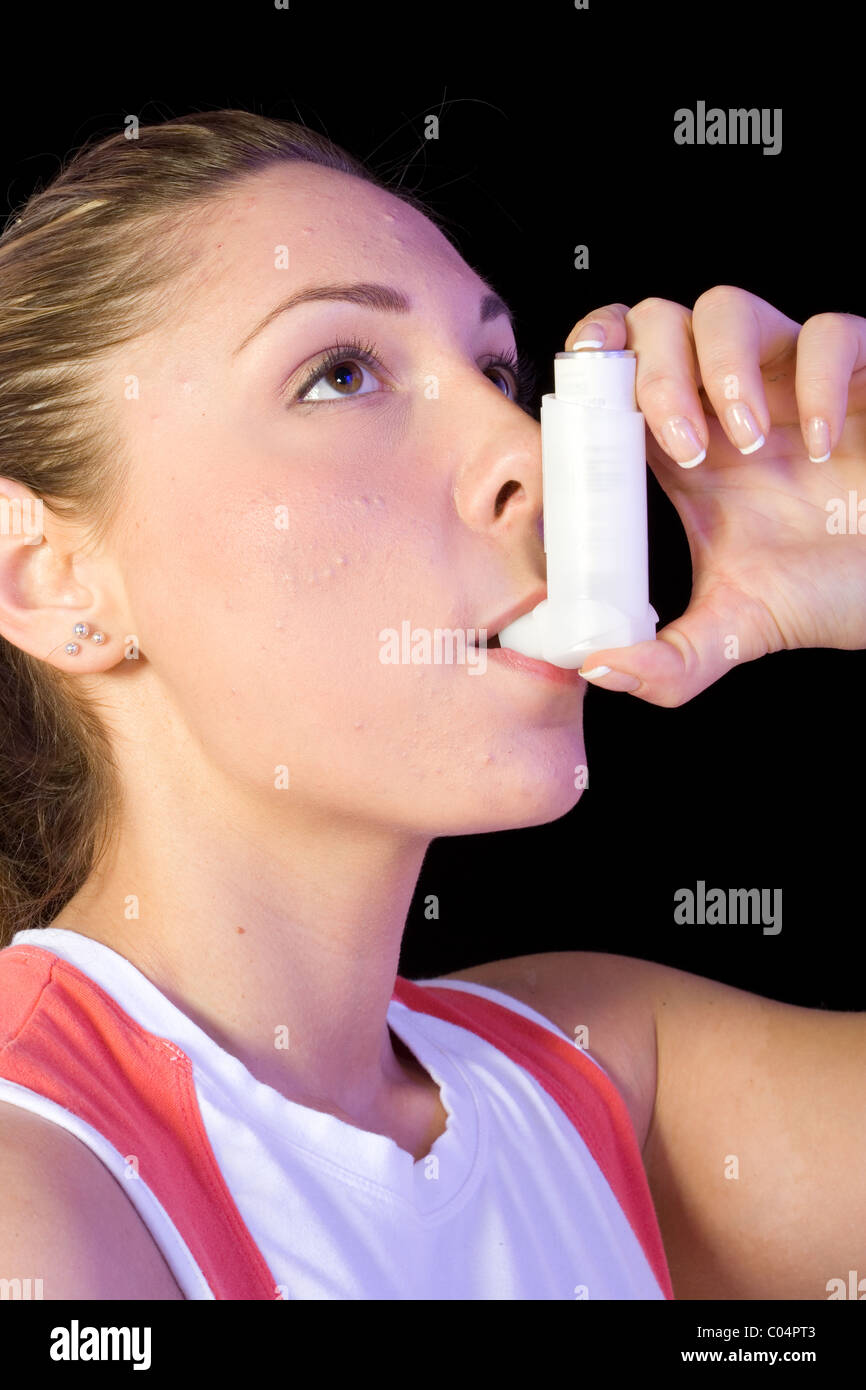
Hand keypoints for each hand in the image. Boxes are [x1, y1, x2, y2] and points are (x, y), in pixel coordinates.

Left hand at [568, 287, 865, 704]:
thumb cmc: (824, 592)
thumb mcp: (734, 632)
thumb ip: (667, 663)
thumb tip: (598, 668)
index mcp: (678, 448)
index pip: (609, 372)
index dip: (588, 368)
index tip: (588, 417)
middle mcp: (723, 403)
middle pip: (655, 323)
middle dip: (654, 374)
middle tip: (686, 447)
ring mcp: (786, 380)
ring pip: (725, 305)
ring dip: (720, 366)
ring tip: (750, 441)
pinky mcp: (856, 372)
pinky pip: (827, 330)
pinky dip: (816, 379)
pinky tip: (824, 443)